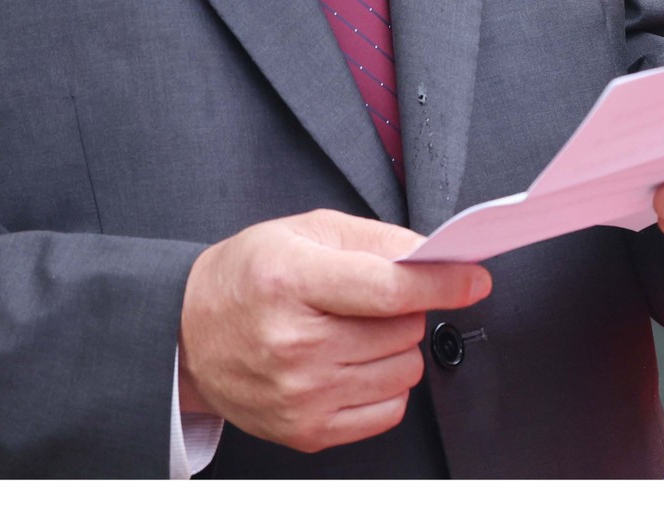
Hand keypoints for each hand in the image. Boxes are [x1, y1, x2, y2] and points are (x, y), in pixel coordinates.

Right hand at [178, 208, 489, 453]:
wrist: (187, 337)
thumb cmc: (249, 276)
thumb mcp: (305, 231)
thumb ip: (376, 239)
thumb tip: (435, 254)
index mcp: (292, 281)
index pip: (387, 288)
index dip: (442, 282)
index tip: (475, 279)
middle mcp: (295, 344)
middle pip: (403, 329)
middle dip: (407, 307)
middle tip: (372, 298)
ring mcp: (301, 394)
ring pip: (405, 369)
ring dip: (397, 346)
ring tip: (356, 329)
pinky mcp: (307, 431)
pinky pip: (390, 409)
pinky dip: (386, 383)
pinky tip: (352, 362)